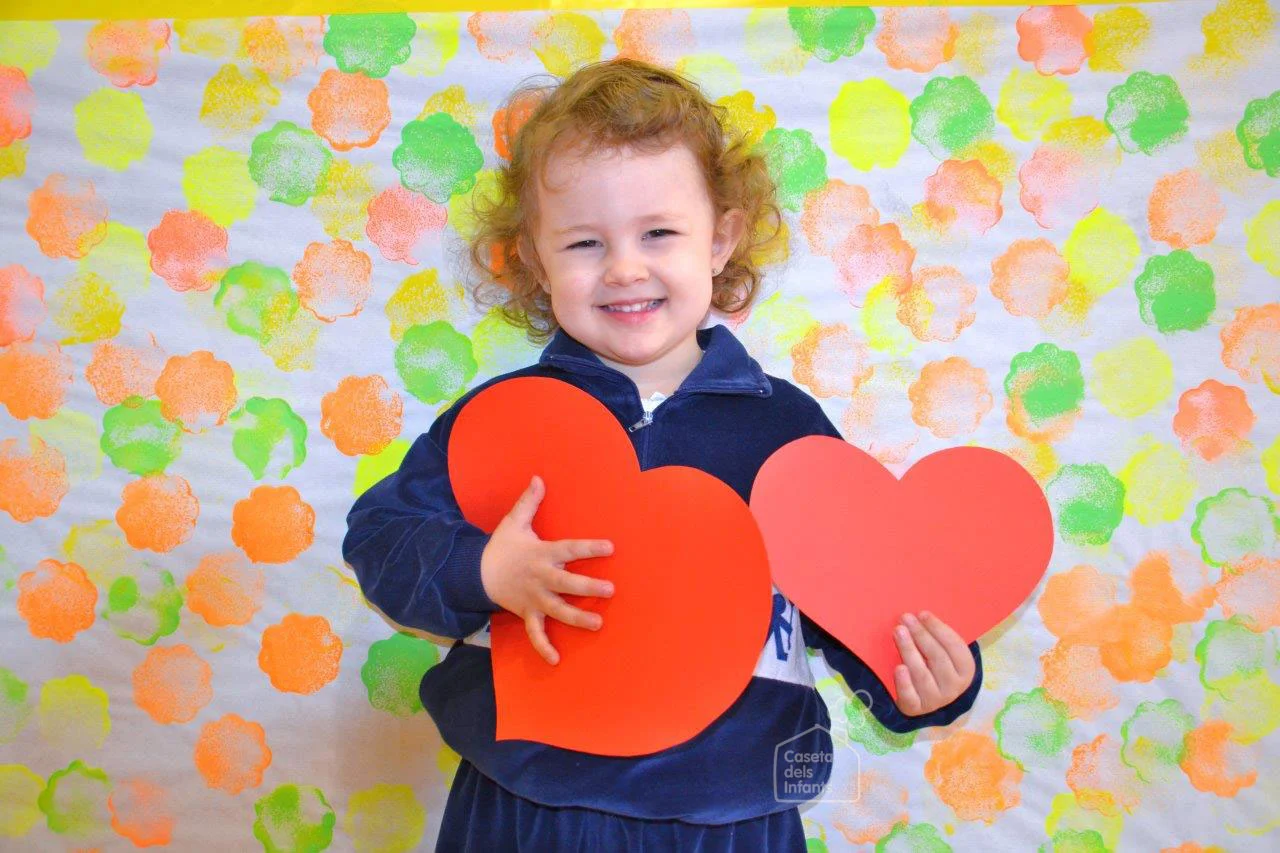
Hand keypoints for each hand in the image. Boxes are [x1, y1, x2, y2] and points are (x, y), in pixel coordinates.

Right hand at [480, 475, 614, 664]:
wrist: (475, 572)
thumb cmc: (502, 547)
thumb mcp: (513, 521)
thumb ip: (529, 502)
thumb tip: (538, 478)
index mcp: (541, 554)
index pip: (569, 549)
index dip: (589, 547)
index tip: (610, 547)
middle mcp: (540, 578)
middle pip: (566, 583)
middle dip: (588, 587)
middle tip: (610, 590)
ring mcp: (534, 598)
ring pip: (557, 610)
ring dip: (577, 618)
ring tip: (598, 624)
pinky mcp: (527, 613)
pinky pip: (535, 633)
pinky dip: (544, 647)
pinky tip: (556, 659)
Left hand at [892, 611, 975, 715]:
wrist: (925, 696)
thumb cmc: (933, 664)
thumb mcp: (942, 651)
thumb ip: (937, 637)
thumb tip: (920, 615)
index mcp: (966, 670)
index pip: (955, 647)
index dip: (938, 629)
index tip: (922, 614)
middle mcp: (954, 687)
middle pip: (938, 658)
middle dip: (921, 635)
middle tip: (906, 618)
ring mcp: (935, 700)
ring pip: (922, 674)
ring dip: (909, 650)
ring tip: (898, 632)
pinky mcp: (916, 709)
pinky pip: (910, 696)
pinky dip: (904, 683)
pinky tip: (899, 668)